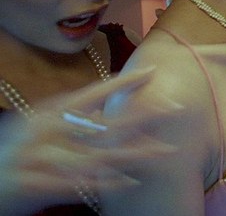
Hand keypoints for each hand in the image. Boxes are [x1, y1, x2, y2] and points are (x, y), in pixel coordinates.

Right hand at [0, 68, 178, 213]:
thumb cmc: (13, 152)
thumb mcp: (37, 127)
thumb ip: (70, 118)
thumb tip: (105, 109)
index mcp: (48, 113)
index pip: (93, 93)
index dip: (124, 82)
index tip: (153, 72)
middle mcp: (47, 132)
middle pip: (105, 121)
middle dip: (145, 115)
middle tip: (177, 107)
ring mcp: (42, 159)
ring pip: (101, 155)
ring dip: (137, 153)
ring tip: (167, 149)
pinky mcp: (38, 185)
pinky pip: (81, 185)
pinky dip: (108, 183)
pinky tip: (132, 180)